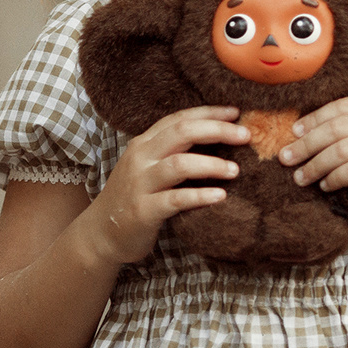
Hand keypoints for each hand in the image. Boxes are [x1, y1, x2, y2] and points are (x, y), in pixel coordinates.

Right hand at [85, 105, 246, 265]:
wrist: (102, 234)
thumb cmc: (134, 198)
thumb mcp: (148, 167)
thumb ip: (172, 152)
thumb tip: (216, 139)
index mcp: (144, 143)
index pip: (179, 118)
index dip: (209, 113)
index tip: (237, 113)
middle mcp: (140, 158)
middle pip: (182, 133)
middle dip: (217, 130)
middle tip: (246, 136)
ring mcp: (140, 184)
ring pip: (179, 164)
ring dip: (211, 164)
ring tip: (235, 170)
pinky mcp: (143, 210)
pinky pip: (175, 199)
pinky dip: (200, 196)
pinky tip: (220, 196)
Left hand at [276, 96, 347, 226]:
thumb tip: (300, 132)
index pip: (342, 107)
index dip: (314, 119)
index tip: (293, 133)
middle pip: (337, 128)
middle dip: (307, 144)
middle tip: (286, 158)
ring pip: (342, 150)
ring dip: (316, 165)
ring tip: (301, 177)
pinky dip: (334, 178)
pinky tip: (325, 186)